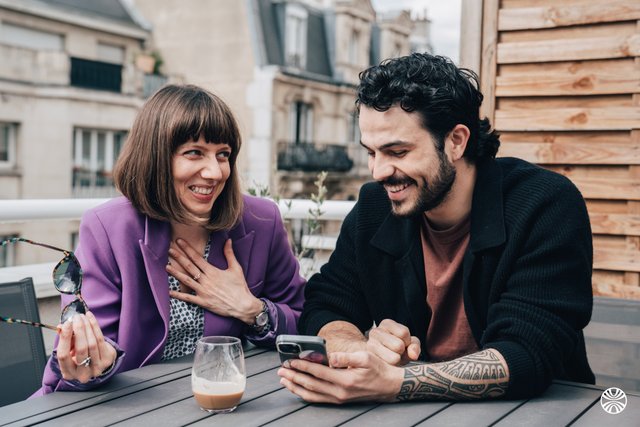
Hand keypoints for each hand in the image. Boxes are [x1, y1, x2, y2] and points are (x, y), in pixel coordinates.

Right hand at [56, 312, 116, 382]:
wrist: (97, 362)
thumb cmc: (79, 355)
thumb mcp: (68, 351)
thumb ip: (64, 340)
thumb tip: (61, 326)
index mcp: (68, 373)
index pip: (63, 355)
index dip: (65, 338)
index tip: (66, 323)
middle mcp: (82, 374)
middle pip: (81, 348)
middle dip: (79, 329)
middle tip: (76, 317)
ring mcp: (97, 368)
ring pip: (92, 343)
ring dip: (87, 326)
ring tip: (83, 316)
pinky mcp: (107, 360)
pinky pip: (100, 340)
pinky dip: (95, 326)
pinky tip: (90, 318)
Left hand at [166, 238, 261, 323]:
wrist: (242, 305)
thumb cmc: (240, 286)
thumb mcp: (236, 268)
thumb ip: (229, 254)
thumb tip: (228, 240)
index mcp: (213, 271)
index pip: (197, 258)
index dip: (187, 249)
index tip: (179, 241)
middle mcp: (206, 280)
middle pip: (189, 267)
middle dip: (179, 257)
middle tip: (170, 250)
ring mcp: (203, 291)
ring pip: (186, 281)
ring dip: (176, 274)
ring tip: (167, 267)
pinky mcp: (203, 302)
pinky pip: (189, 298)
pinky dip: (179, 295)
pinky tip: (170, 292)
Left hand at [278, 351, 402, 403]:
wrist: (390, 386)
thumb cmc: (378, 369)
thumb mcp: (366, 358)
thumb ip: (346, 357)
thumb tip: (330, 357)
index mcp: (345, 380)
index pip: (318, 373)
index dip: (302, 367)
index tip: (290, 361)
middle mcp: (340, 392)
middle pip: (310, 385)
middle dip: (293, 377)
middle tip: (280, 370)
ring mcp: (339, 398)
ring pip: (311, 394)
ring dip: (295, 387)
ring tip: (283, 380)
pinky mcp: (339, 400)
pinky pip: (317, 399)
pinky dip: (305, 394)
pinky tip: (297, 388)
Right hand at [366, 319, 420, 365]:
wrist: (383, 363)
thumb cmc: (398, 349)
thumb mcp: (410, 344)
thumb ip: (414, 346)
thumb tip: (413, 355)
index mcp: (386, 324)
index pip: (403, 333)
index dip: (407, 341)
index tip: (404, 344)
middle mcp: (375, 332)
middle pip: (398, 345)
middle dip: (402, 351)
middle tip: (397, 352)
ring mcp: (370, 345)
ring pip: (394, 358)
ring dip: (397, 361)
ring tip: (392, 357)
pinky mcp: (368, 359)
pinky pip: (387, 366)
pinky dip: (392, 367)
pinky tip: (388, 364)